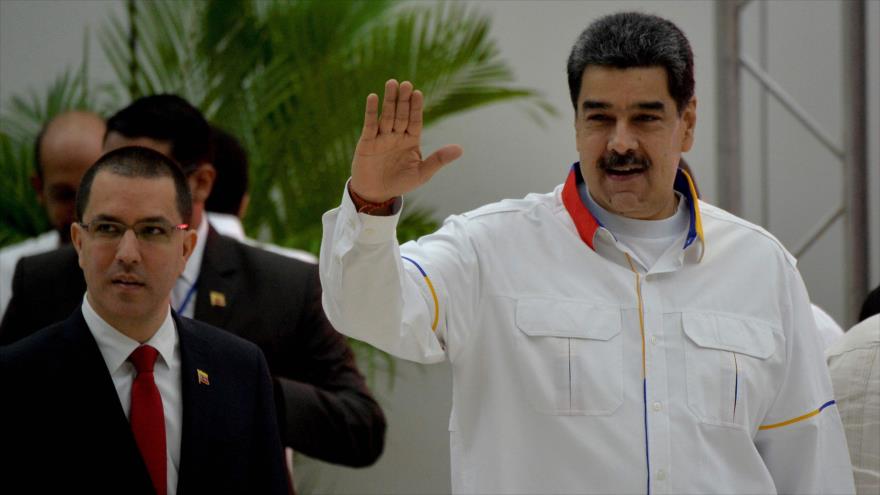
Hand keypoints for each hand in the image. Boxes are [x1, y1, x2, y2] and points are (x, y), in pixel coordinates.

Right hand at [350, 79, 462, 202]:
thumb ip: (438, 160)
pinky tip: (373, 97)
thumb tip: (460, 149)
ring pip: (386, 115)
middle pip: (401, 114)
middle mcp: (396, 135)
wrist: (377, 194)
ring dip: (389, 100)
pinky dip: (371, 111)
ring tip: (392, 83)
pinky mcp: (367, 142)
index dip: (416, 107)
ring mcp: (381, 137)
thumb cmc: (401, 183)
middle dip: (403, 100)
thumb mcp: (422, 173)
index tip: (418, 93)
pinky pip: (370, 124)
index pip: (415, 120)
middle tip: (406, 84)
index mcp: (411, 140)